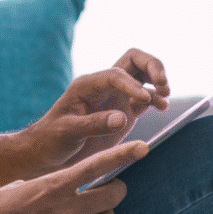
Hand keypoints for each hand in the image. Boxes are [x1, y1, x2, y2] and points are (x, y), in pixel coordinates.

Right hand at [0, 141, 148, 213]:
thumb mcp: (20, 185)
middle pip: (113, 198)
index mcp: (51, 186)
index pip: (96, 166)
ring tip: (89, 209)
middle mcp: (62, 212)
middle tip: (109, 185)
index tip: (144, 146)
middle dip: (115, 190)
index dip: (123, 155)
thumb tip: (71, 185)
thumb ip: (50, 184)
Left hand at [23, 48, 169, 171]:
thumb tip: (122, 117)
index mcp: (87, 85)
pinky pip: (145, 98)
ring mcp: (115, 97)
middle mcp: (103, 86)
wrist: (47, 152)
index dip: (132, 84)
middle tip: (163, 83)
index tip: (144, 99)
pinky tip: (162, 106)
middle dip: (152, 66)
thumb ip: (94, 124)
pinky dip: (156, 98)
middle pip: (134, 60)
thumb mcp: (68, 131)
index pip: (115, 74)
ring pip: (142, 76)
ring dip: (157, 79)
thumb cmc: (51, 139)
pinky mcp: (124, 112)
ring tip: (165, 94)